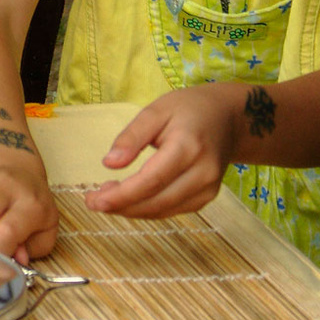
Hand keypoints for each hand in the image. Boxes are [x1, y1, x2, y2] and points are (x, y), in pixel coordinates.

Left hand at [85, 87, 235, 217]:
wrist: (228, 118)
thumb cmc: (188, 109)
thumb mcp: (156, 111)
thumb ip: (131, 136)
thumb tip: (109, 163)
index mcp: (188, 146)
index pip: (151, 180)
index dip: (122, 195)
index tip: (94, 200)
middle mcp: (203, 172)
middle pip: (157, 201)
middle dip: (121, 206)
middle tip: (92, 201)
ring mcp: (208, 188)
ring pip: (164, 210)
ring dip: (131, 210)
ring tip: (105, 198)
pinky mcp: (207, 197)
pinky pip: (172, 210)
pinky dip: (147, 208)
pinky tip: (128, 199)